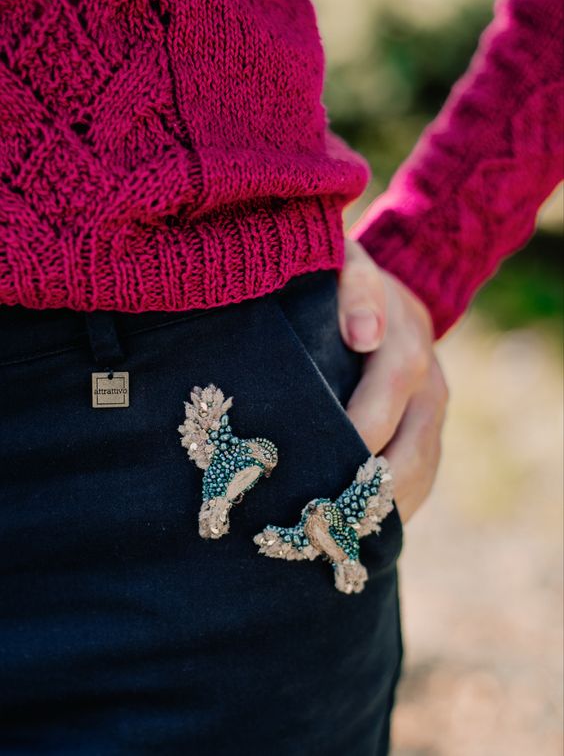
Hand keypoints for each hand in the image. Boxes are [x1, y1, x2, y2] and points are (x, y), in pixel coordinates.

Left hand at [337, 237, 449, 524]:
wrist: (396, 291)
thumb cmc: (349, 281)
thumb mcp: (348, 265)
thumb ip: (354, 288)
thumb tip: (362, 334)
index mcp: (405, 348)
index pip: (382, 404)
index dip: (351, 439)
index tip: (311, 471)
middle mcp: (429, 388)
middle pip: (408, 457)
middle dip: (365, 494)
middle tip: (318, 527)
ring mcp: (434, 415)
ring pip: (419, 478)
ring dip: (381, 513)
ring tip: (336, 544)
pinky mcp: (429, 433)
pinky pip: (421, 480)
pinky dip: (393, 510)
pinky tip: (358, 533)